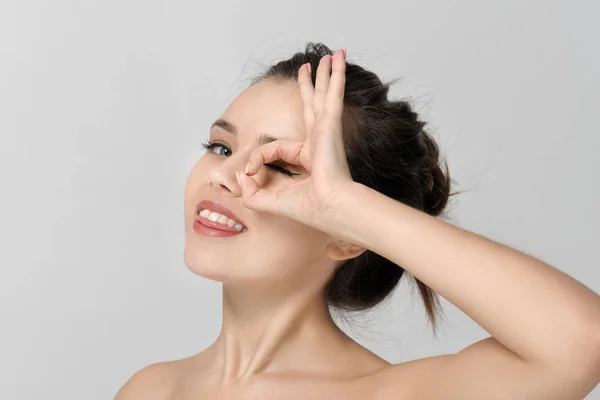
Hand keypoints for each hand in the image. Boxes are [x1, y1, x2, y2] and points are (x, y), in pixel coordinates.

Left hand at [236, 48, 353, 228]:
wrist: (328, 206)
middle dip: (310, 87)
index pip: (274, 148)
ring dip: (327, 73)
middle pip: (311, 105)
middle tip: (309, 69)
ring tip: (332, 55)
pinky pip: (333, 92)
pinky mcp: (331, 123)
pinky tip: (339, 56)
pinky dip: (337, 74)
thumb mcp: (269, 200)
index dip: (257, 158)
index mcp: (307, 158)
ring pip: (323, 93)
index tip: (249, 172)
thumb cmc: (308, 207)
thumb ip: (251, 193)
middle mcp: (318, 140)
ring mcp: (326, 129)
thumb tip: (242, 174)